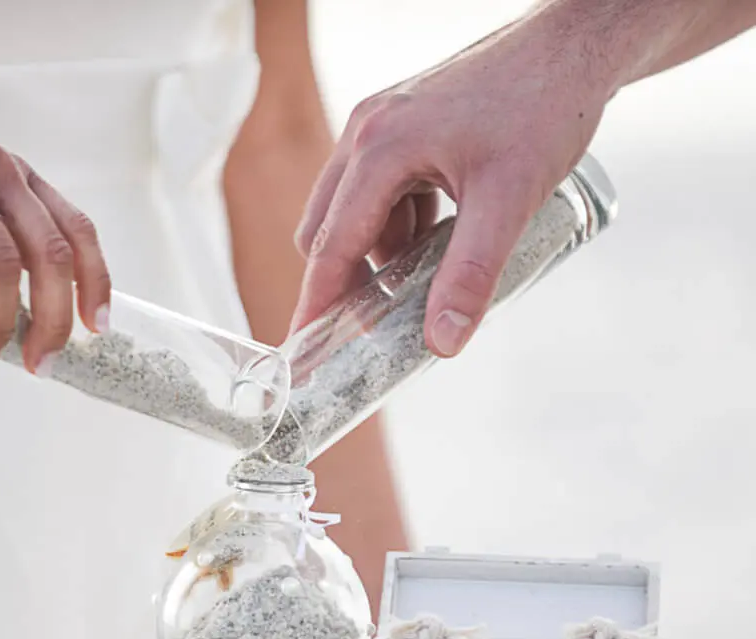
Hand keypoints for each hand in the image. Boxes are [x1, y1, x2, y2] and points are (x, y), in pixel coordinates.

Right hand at [290, 6, 611, 356]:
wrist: (575, 46)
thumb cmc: (544, 105)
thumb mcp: (508, 201)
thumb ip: (470, 276)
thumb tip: (442, 342)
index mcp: (378, 149)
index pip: (331, 247)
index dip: (317, 305)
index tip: (304, 352)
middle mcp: (367, 133)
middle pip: (326, 231)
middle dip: (347, 281)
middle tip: (373, 327)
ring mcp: (382, 126)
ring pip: (353, 213)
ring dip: (379, 254)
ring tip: (420, 283)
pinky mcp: (404, 128)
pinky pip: (380, 192)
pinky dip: (399, 227)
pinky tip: (438, 242)